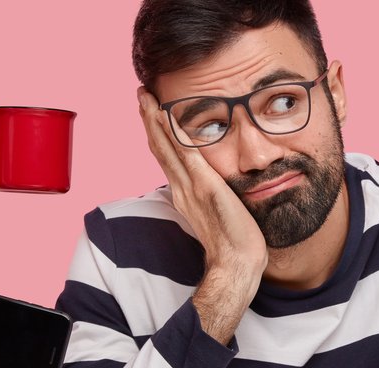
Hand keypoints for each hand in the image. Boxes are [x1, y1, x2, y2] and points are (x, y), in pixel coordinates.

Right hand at [137, 88, 266, 343]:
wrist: (237, 263)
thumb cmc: (233, 243)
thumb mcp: (217, 212)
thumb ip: (210, 197)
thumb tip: (213, 186)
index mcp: (184, 193)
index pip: (167, 156)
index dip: (157, 133)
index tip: (152, 111)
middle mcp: (182, 188)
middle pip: (159, 147)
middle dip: (149, 119)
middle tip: (142, 94)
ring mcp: (191, 187)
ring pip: (166, 146)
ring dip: (155, 120)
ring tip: (146, 97)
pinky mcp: (206, 187)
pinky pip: (186, 154)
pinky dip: (174, 134)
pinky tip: (167, 116)